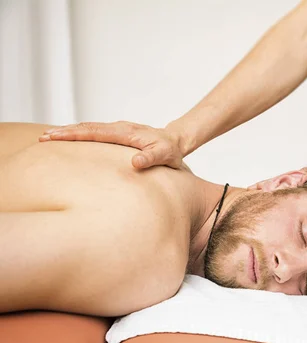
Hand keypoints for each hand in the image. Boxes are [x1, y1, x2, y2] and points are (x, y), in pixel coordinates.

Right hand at [39, 121, 185, 168]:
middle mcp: (119, 127)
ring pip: (88, 128)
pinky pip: (94, 132)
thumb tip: (135, 163)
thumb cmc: (170, 151)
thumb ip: (151, 158)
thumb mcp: (164, 155)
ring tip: (48, 137)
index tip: (54, 136)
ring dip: (69, 132)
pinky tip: (69, 138)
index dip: (73, 134)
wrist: (176, 141)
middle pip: (86, 128)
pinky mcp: (117, 134)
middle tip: (41, 137)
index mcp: (125, 132)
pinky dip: (79, 133)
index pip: (94, 132)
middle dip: (63, 132)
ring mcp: (117, 129)